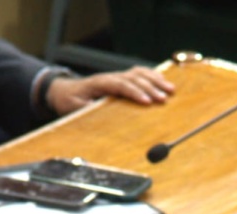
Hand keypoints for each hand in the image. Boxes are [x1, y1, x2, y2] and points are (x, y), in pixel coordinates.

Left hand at [45, 66, 174, 114]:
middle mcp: (110, 77)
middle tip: (164, 99)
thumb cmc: (70, 101)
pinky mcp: (121, 79)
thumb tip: (102, 116)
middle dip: (151, 88)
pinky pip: (140, 74)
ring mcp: (117, 76)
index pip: (120, 85)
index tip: (147, 102)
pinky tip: (165, 82)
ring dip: (156, 81)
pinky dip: (153, 77)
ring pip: (139, 73)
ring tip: (171, 90)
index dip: (134, 92)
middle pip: (134, 78)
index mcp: (99, 83)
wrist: (64, 91)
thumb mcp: (75, 109)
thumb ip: (88, 111)